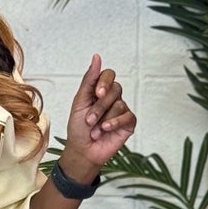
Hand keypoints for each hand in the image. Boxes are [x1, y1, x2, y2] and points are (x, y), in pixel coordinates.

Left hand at [62, 54, 135, 181]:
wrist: (82, 151)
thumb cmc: (78, 128)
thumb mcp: (80, 101)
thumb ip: (89, 80)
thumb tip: (96, 57)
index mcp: (100, 90)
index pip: (109, 75)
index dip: (104, 82)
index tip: (96, 93)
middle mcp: (112, 98)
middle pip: (114, 89)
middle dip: (99, 106)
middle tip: (89, 120)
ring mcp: (121, 110)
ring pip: (119, 104)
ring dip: (103, 119)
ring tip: (95, 130)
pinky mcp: (128, 123)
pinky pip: (127, 116)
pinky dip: (115, 123)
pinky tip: (106, 130)